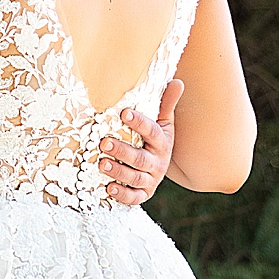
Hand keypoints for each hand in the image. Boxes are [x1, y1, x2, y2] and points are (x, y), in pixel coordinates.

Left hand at [100, 77, 181, 205]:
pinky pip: (134, 197)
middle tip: (104, 142)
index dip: (139, 123)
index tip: (124, 113)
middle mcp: (158, 162)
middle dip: (122, 150)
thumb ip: (166, 103)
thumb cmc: (155, 139)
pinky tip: (109, 188)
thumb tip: (177, 81)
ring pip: (135, 177)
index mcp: (162, 142)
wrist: (159, 166)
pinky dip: (122, 194)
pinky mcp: (143, 193)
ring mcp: (151, 180)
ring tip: (101, 162)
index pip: (152, 131)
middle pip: (141, 158)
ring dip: (118, 171)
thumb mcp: (163, 122)